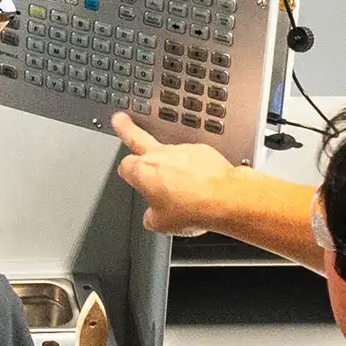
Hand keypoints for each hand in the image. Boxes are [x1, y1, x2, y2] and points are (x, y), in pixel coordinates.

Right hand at [111, 112, 241, 235]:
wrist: (225, 199)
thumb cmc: (192, 209)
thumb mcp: (161, 224)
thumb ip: (151, 216)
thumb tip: (153, 216)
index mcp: (142, 172)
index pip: (125, 166)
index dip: (127, 172)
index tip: (128, 174)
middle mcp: (160, 155)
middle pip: (138, 138)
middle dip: (127, 128)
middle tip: (120, 120)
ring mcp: (183, 150)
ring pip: (170, 153)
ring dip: (171, 162)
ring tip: (178, 180)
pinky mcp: (203, 150)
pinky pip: (193, 158)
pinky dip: (194, 168)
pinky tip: (200, 183)